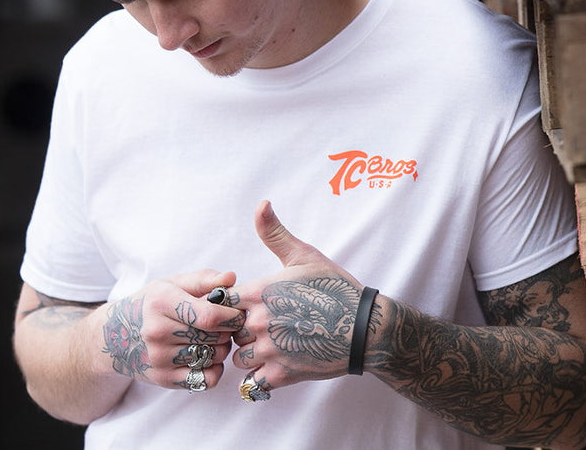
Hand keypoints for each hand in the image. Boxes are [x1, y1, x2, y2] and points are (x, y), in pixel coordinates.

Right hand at [101, 269, 244, 390]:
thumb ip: (204, 279)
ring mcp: (159, 358)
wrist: (114, 336)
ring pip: (212, 357)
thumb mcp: (173, 284)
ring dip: (222, 349)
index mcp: (162, 302)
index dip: (231, 316)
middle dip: (229, 331)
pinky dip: (214, 370)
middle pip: (213, 337)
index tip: (237, 313)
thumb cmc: (152, 304)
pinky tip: (208, 357)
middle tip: (226, 325)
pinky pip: (204, 380)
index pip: (209, 316)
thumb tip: (231, 277)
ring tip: (214, 338)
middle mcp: (157, 331)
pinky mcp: (162, 379)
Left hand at [231, 201, 364, 393]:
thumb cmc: (334, 287)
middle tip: (261, 324)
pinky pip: (251, 383)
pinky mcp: (281, 375)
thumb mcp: (304, 255)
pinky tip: (274, 364)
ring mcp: (269, 350)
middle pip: (227, 330)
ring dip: (248, 353)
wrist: (364, 327)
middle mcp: (259, 322)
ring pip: (238, 357)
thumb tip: (261, 203)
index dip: (229, 303)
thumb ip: (274, 232)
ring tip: (269, 343)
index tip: (243, 303)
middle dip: (239, 328)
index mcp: (260, 292)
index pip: (220, 300)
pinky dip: (258, 377)